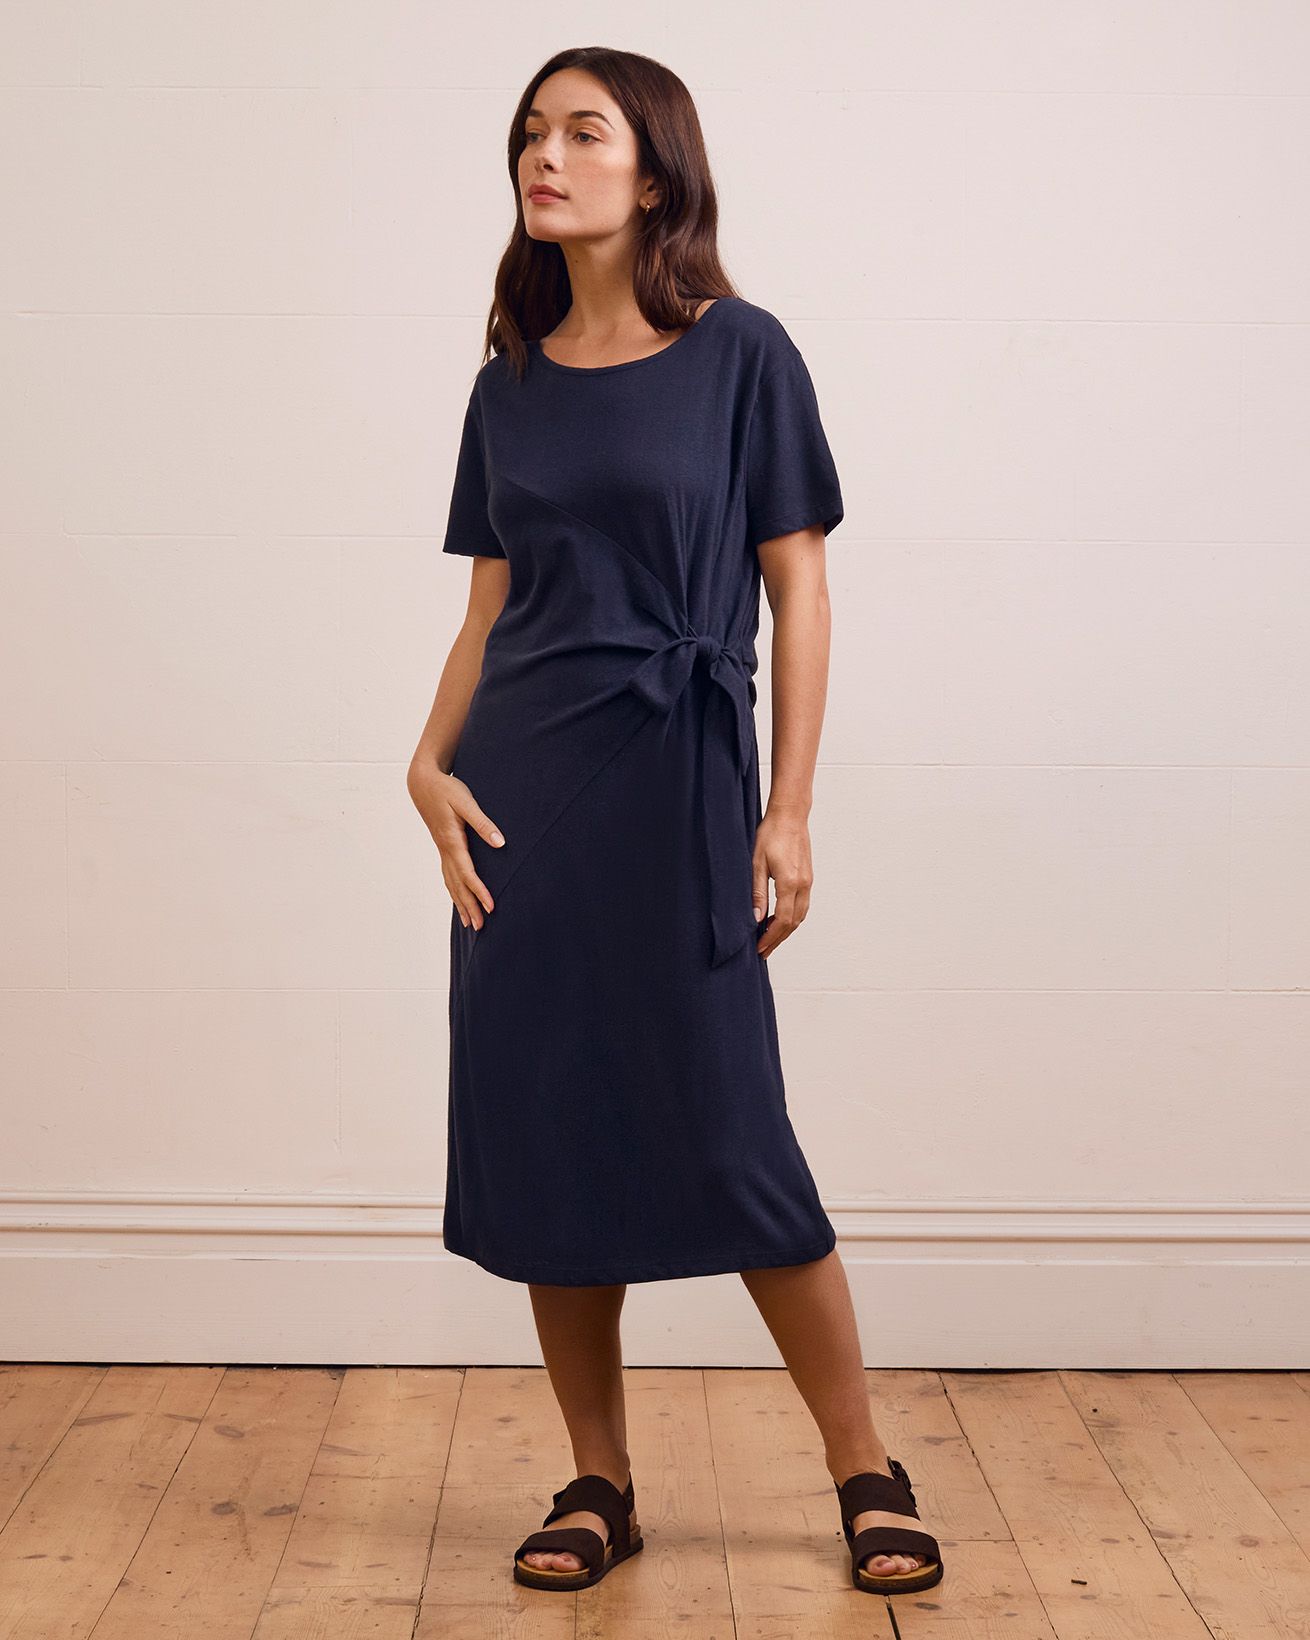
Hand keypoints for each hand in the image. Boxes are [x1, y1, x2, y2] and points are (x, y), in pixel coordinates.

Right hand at [407, 762, 503, 930]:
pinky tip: (458, 898)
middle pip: (458, 885)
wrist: (423, 782)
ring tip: (470, 923)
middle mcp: (445, 850)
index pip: (468, 873)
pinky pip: (448, 875)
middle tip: (480, 928)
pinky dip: (454, 890)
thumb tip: (500, 844)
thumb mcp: (466, 803)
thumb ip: (483, 823)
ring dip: (461, 903)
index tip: (490, 908)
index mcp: (452, 841)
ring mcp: (442, 850)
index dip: (479, 892)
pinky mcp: (443, 846)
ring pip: (451, 883)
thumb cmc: (446, 790)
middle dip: (469, 907)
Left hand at [751, 808, 812, 956]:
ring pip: (801, 915)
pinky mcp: (808, 877)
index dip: (771, 937)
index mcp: (789, 882)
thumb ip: (757, 893)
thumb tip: (757, 918)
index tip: (759, 947)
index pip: (783, 920)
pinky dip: (792, 917)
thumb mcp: (756, 863)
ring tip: (770, 938)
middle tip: (763, 951)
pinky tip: (779, 918)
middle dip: (778, 939)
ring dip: (786, 930)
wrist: (790, 816)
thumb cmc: (770, 834)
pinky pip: (803, 905)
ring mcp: (808, 881)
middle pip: (794, 922)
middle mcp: (803, 884)